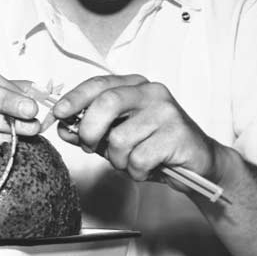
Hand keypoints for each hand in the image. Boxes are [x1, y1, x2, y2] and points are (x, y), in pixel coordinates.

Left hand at [51, 74, 219, 187]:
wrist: (199, 163)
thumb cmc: (154, 147)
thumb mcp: (116, 137)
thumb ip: (90, 130)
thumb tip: (62, 128)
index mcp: (135, 86)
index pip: (99, 84)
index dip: (75, 98)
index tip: (57, 113)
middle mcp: (151, 93)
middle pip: (106, 103)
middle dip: (89, 130)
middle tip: (89, 146)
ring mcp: (166, 112)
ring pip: (120, 138)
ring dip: (118, 160)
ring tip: (131, 161)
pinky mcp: (177, 134)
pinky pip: (138, 158)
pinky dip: (136, 171)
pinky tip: (147, 168)